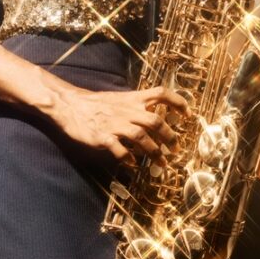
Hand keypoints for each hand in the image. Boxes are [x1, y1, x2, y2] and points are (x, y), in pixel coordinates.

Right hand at [50, 86, 189, 163]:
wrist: (70, 105)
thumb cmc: (97, 103)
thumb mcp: (121, 98)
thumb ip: (138, 105)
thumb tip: (156, 115)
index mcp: (134, 99)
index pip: (161, 93)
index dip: (178, 102)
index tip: (188, 114)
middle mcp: (128, 110)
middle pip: (156, 122)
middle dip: (170, 137)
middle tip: (176, 149)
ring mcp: (115, 124)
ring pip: (142, 137)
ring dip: (154, 152)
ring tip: (161, 163)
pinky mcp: (103, 137)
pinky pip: (120, 150)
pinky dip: (129, 159)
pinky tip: (134, 165)